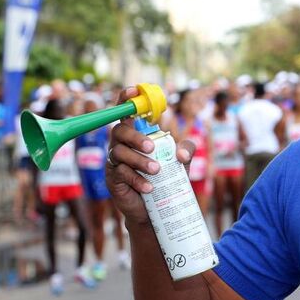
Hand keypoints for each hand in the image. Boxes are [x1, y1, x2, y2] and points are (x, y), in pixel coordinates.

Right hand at [105, 87, 195, 227]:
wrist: (153, 209)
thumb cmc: (165, 178)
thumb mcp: (180, 162)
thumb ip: (186, 150)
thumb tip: (182, 153)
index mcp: (135, 134)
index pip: (126, 111)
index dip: (126, 98)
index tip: (133, 90)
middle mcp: (121, 143)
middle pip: (119, 130)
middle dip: (136, 138)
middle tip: (153, 148)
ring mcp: (115, 161)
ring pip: (119, 153)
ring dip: (138, 161)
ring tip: (157, 171)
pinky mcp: (112, 179)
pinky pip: (120, 174)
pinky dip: (136, 180)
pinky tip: (149, 188)